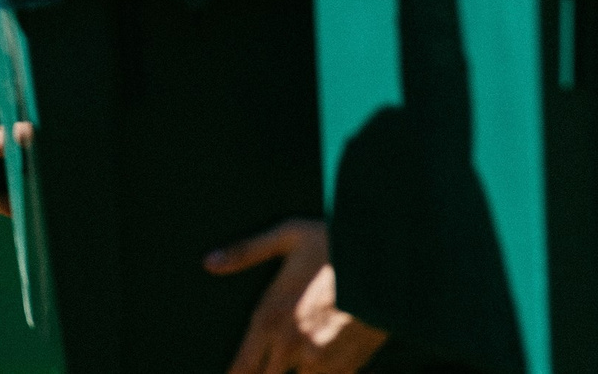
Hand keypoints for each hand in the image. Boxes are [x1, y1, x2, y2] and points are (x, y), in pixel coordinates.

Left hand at [204, 219, 389, 373]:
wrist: (389, 258)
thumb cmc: (336, 242)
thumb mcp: (287, 237)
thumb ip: (245, 252)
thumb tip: (208, 262)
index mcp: (270, 317)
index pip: (241, 368)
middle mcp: (292, 345)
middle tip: (264, 368)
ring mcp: (321, 361)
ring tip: (293, 366)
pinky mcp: (348, 366)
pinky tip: (317, 367)